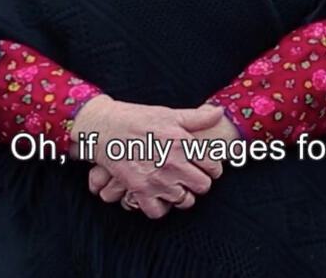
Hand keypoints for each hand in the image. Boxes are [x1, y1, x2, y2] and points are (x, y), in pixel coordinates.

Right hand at [71, 97, 226, 218]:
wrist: (105, 126)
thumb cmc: (138, 118)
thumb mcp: (170, 114)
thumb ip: (197, 117)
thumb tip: (220, 112)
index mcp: (183, 143)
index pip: (214, 167)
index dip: (213, 168)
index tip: (206, 167)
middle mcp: (173, 163)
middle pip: (203, 187)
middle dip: (200, 182)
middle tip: (192, 177)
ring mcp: (156, 179)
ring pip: (184, 201)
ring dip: (182, 195)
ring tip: (176, 186)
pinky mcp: (139, 189)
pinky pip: (158, 211)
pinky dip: (160, 207)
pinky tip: (159, 196)